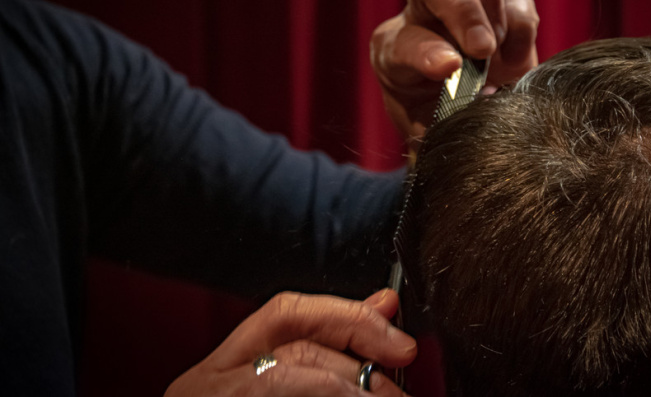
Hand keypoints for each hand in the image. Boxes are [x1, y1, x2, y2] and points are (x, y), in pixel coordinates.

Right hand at [165, 289, 414, 396]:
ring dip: (353, 389)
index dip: (348, 316)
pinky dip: (334, 395)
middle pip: (297, 347)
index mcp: (218, 372)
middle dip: (360, 366)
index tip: (401, 342)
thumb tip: (386, 305)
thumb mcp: (288, 384)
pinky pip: (281, 389)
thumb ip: (329, 351)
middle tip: (400, 392)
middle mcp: (206, 384)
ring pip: (294, 373)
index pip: (284, 313)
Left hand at [370, 0, 538, 147]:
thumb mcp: (428, 136)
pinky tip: (515, 61)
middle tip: (482, 48)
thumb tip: (477, 103)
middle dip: (460, 5)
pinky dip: (521, 23)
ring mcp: (464, 8)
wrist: (461, 126)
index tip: (451, 69)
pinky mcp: (504, 12)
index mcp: (394, 51)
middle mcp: (423, 17)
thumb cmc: (436, 129)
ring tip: (495, 49)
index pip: (406, 39)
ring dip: (489, 1)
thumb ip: (441, 126)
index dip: (427, 51)